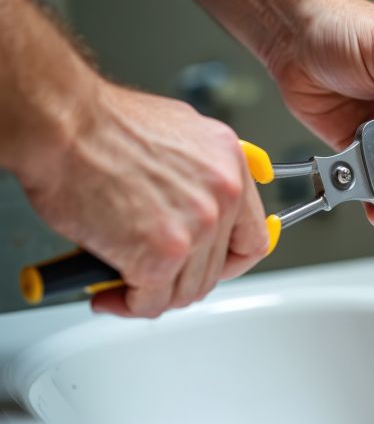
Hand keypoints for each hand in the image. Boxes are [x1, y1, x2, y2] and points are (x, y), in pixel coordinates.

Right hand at [22, 82, 268, 317]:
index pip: (253, 237)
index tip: (212, 268)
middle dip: (180, 279)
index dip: (230, 262)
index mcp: (231, 165)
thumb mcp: (179, 133)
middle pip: (216, 268)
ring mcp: (197, 226)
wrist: (64, 125)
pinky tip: (109, 293)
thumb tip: (195, 203)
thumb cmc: (103, 125)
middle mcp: (224, 195)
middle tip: (151, 278)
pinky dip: (127, 305)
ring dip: (153, 295)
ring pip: (186, 290)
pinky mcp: (162, 254)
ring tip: (123, 286)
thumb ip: (199, 173)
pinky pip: (151, 301)